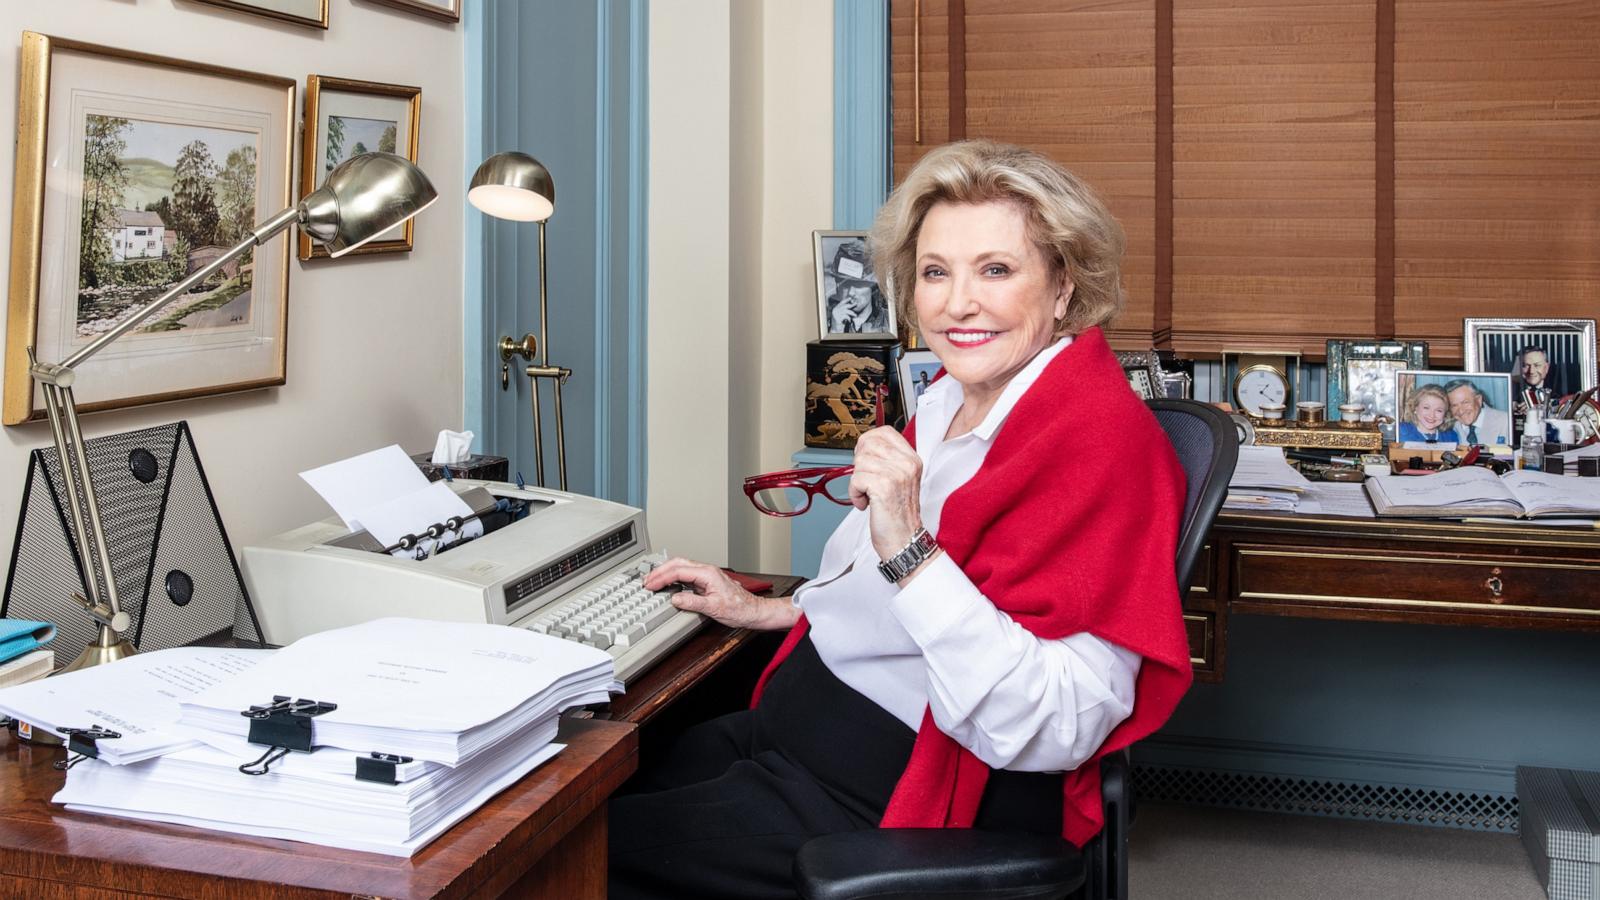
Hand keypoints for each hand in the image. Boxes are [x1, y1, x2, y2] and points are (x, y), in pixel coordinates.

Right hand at [642, 557, 796, 630]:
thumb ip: (692, 602)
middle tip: (646, 580)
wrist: (753, 611)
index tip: (650, 584)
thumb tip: (675, 599)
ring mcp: (707, 574)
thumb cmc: (739, 609)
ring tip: (653, 581)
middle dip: (660, 570)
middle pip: (678, 563)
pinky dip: (673, 577)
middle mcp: (707, 570)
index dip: (661, 577)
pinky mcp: (707, 580)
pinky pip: (686, 574)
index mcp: (707, 573)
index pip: (678, 571)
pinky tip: (668, 583)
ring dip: (666, 572)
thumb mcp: (714, 608)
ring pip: (681, 566)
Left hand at [847, 425, 924, 560]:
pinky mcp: (884, 487)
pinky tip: (866, 504)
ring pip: (859, 462)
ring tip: (868, 496)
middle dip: (860, 464)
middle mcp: (907, 464)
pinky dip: (855, 494)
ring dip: (857, 482)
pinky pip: (856, 479)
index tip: (866, 460)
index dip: (868, 443)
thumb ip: (886, 460)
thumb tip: (863, 447)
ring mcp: (897, 474)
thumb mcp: (899, 480)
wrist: (904, 540)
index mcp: (912, 459)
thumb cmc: (898, 514)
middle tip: (867, 482)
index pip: (884, 432)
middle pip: (868, 444)